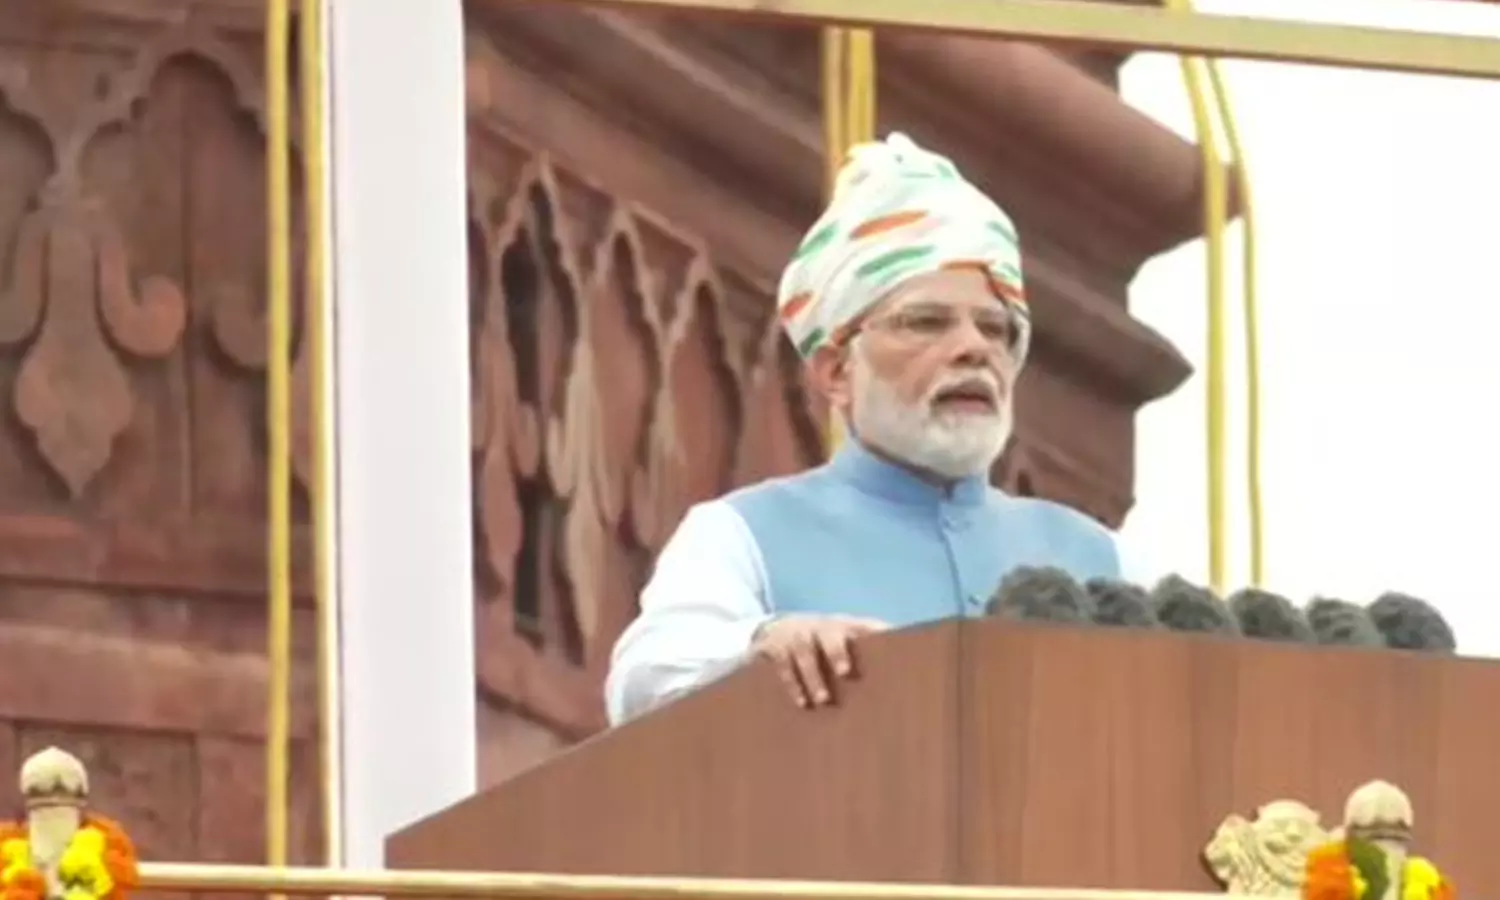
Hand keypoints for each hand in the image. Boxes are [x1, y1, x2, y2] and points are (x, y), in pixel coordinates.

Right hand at [751, 615, 888, 708]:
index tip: (888, 648)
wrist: (774, 629)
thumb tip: (912, 661)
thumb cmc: (822, 640)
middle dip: (837, 651)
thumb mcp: (844, 637)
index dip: (876, 634)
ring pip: (805, 654)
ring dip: (813, 677)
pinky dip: (792, 684)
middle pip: (830, 635)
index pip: (864, 627)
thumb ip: (870, 645)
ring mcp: (797, 636)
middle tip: (845, 672)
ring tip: (822, 699)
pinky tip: (801, 702)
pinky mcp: (775, 648)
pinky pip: (784, 666)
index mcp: (843, 626)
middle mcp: (820, 628)